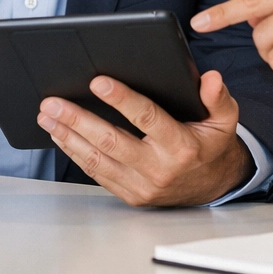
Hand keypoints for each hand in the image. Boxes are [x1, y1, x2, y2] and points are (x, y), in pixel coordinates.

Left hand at [37, 71, 253, 206]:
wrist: (212, 187)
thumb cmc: (212, 146)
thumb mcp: (224, 120)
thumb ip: (217, 98)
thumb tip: (211, 78)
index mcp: (182, 146)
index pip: (148, 119)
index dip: (122, 100)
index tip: (98, 82)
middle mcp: (159, 168)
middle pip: (111, 141)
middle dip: (78, 120)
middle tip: (54, 102)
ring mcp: (142, 185)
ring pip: (97, 160)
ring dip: (68, 136)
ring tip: (48, 115)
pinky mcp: (129, 195)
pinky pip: (96, 173)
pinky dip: (75, 153)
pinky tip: (60, 135)